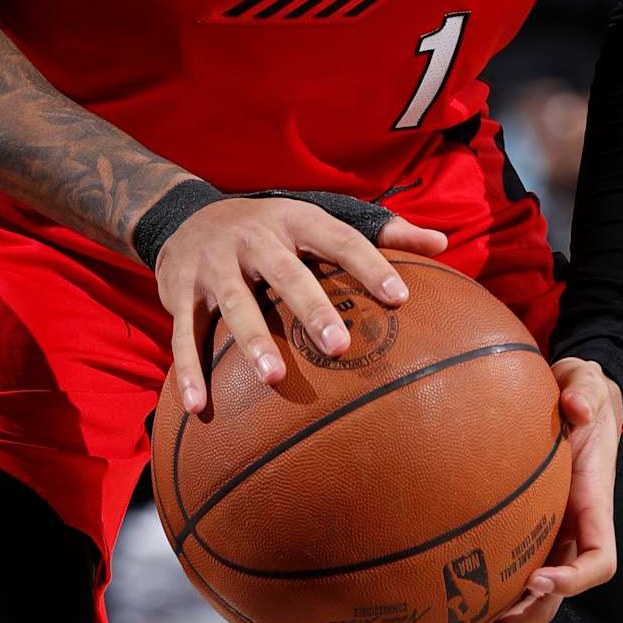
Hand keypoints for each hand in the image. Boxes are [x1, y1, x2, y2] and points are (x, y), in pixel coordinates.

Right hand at [158, 201, 448, 411]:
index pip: (338, 238)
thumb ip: (380, 230)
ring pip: (233, 303)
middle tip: (340, 346)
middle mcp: (254, 238)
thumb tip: (443, 242)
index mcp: (294, 220)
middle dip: (311, 306)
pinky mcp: (178, 291)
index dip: (369, 263)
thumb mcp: (318, 216)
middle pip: (286, 271)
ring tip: (275, 378)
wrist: (183, 214)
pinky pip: (184, 333)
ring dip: (252, 340)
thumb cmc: (271, 227)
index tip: (399, 296)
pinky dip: (189, 370)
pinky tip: (200, 408)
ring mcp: (214, 265)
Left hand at [435, 357, 621, 622]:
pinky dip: (469, 609)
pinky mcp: (514, 542)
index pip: (598, 561)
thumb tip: (574, 408)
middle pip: (549, 602)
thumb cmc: (579, 392)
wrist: (569, 400)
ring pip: (521, 606)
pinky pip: (494, 582)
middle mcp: (568, 537)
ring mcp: (542, 545)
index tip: (539, 580)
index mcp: (591, 509)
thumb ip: (583, 391)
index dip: (574, 579)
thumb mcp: (586, 382)